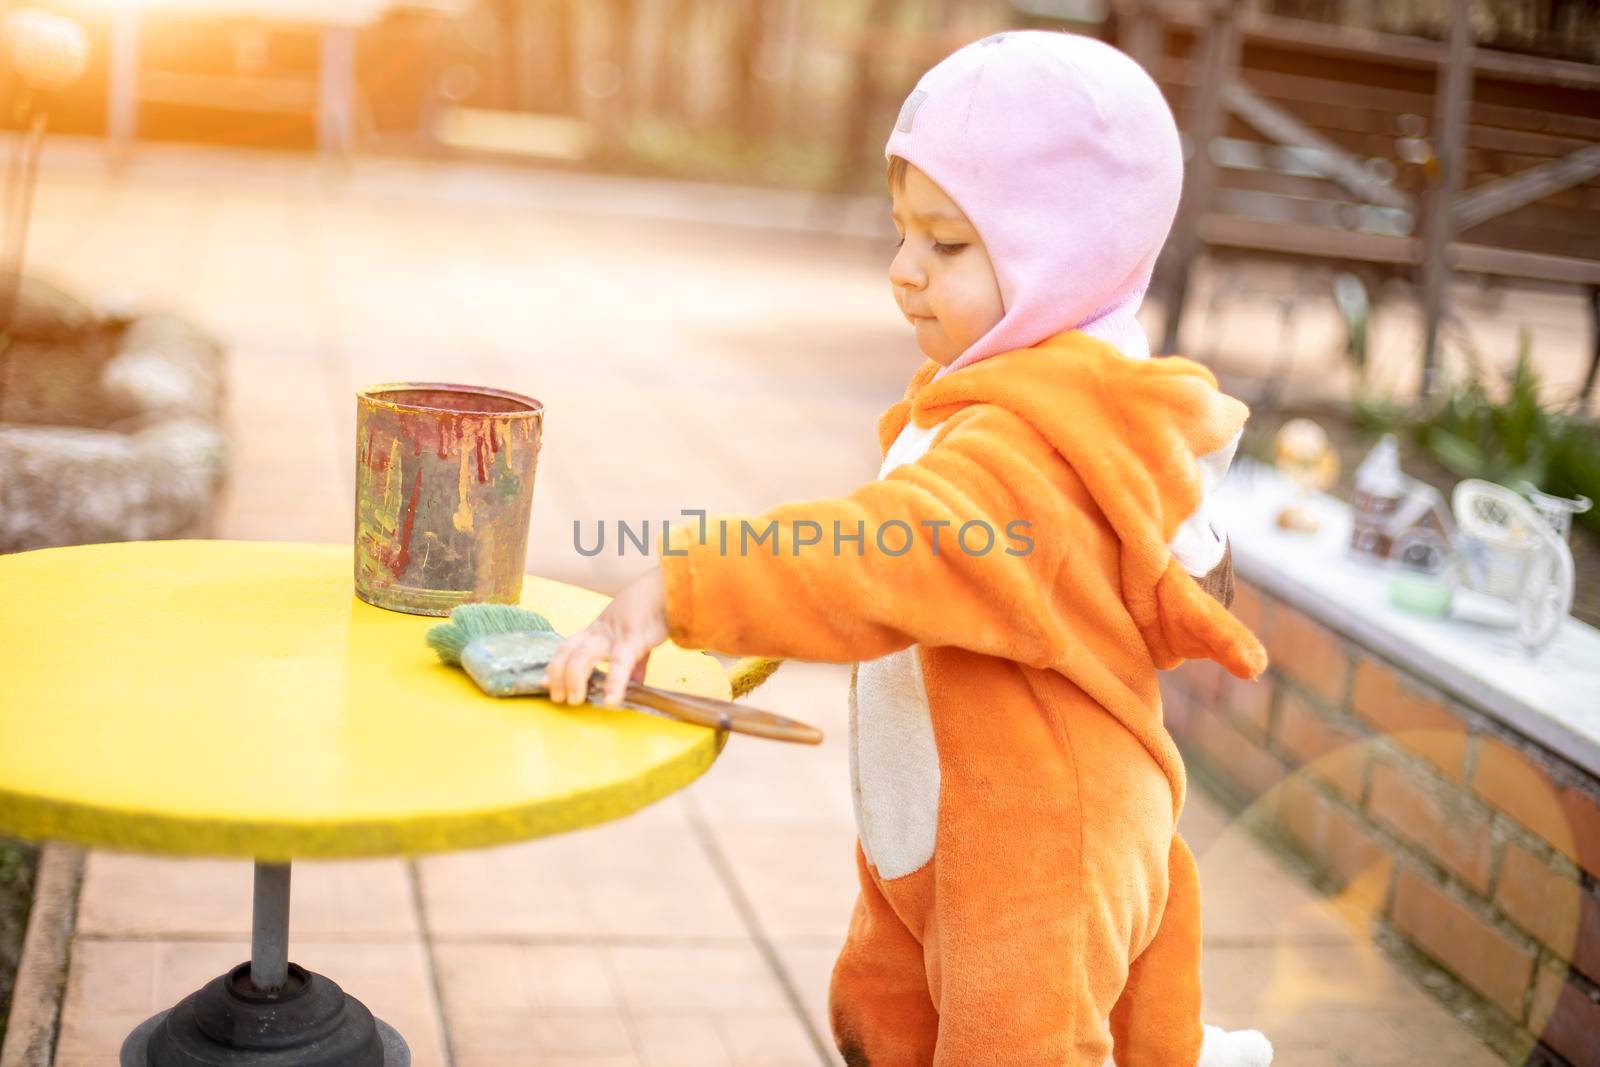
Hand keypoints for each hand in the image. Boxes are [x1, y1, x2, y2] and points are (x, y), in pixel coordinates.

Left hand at [545, 565, 669, 706]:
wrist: (670, 588)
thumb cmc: (654, 610)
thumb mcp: (638, 636)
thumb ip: (635, 662)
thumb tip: (635, 682)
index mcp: (599, 630)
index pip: (568, 646)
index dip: (554, 665)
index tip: (544, 682)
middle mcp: (600, 632)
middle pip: (568, 651)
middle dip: (558, 675)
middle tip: (557, 698)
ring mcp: (614, 635)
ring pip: (583, 656)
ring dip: (574, 679)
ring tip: (576, 701)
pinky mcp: (633, 640)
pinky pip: (619, 664)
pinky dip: (614, 684)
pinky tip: (611, 701)